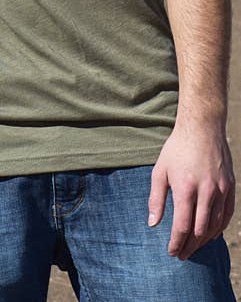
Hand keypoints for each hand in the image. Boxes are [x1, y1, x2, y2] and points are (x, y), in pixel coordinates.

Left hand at [148, 122, 235, 259]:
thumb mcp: (159, 171)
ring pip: (215, 226)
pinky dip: (219, 228)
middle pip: (199, 231)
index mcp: (185, 188)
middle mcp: (206, 192)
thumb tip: (152, 224)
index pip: (182, 226)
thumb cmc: (176, 150)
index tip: (171, 252)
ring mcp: (221, 190)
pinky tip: (210, 235)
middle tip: (181, 254)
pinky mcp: (230, 187)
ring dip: (203, 241)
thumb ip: (156, 199)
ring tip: (193, 247)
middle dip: (189, 246)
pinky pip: (227, 215)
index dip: (177, 243)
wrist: (202, 129)